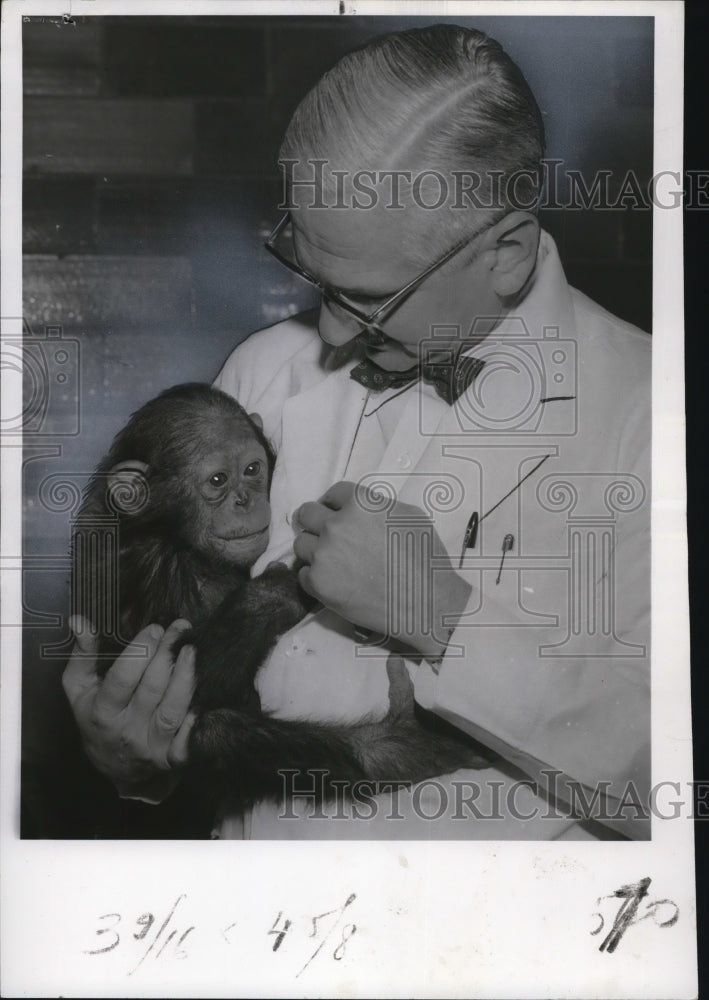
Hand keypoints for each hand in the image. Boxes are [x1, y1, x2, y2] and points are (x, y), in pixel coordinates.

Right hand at [62, 617, 196, 801]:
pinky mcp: (172, 758)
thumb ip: (82, 654)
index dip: (140, 652)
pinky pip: (188, 739)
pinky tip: (203, 694)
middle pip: (151, 689)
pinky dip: (197, 718)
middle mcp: (126, 730)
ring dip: (185, 679)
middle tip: (180, 629)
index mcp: (102, 712)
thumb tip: (80, 621)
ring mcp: (151, 746)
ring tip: (192, 651)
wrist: (114, 767)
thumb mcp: (79, 688)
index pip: (122, 679)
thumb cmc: (96, 718)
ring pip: (172, 711)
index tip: (155, 628)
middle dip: (167, 655)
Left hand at [293, 481, 470, 657]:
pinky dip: (315, 577)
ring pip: (301, 544)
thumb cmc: (425, 558)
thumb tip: (361, 512)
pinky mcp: (318, 582)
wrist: (425, 602)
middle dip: (315, 521)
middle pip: (307, 513)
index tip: (335, 513)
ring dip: (313, 549)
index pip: (333, 493)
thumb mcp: (408, 516)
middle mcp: (337, 525)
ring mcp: (324, 554)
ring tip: (332, 562)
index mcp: (360, 503)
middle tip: (325, 534)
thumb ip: (377, 507)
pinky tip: (334, 582)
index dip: (334, 504)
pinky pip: (303, 574)